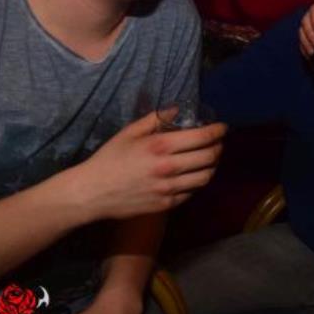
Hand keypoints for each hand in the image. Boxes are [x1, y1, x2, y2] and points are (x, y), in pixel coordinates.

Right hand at [70, 110, 226, 220]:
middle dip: (218, 147)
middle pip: (210, 157)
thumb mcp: (129, 133)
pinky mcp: (166, 204)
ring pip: (205, 177)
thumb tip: (177, 110)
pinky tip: (193, 175)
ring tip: (210, 159)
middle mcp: (169, 168)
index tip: (222, 128)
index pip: (202, 137)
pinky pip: (192, 192)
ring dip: (212, 166)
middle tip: (218, 143)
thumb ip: (155, 119)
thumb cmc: (109, 159)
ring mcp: (169, 188)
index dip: (218, 131)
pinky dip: (197, 182)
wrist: (92, 193)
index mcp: (160, 146)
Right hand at [298, 0, 313, 58]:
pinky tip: (308, 55)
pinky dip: (304, 46)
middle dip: (308, 33)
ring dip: (304, 41)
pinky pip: (303, 38)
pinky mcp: (310, 30)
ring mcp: (310, 22)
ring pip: (302, 30)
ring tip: (311, 52)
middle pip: (305, 21)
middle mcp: (313, 13)